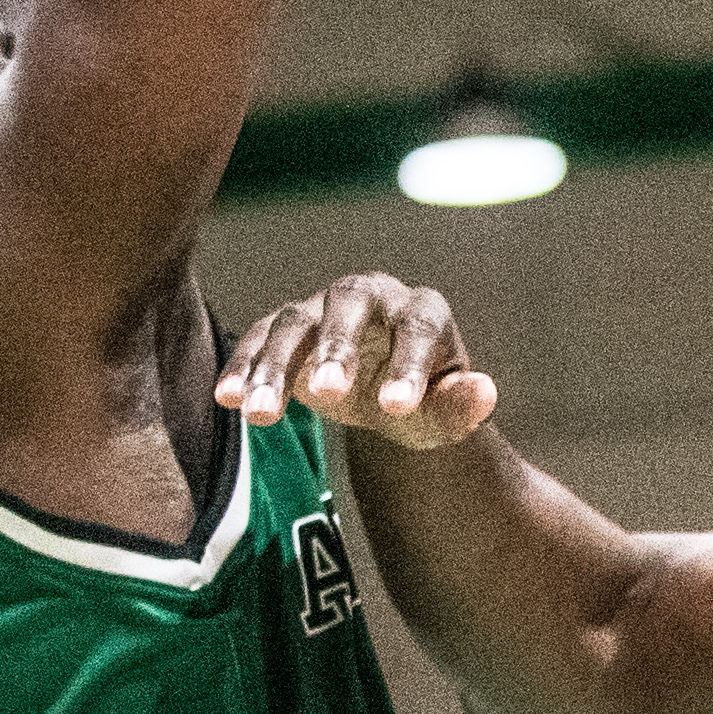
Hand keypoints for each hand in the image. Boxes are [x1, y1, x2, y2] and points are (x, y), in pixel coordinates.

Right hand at [218, 276, 499, 450]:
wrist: (389, 393)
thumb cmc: (425, 400)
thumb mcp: (445, 412)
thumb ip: (461, 404)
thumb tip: (485, 393)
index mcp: (422, 311)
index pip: (417, 329)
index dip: (408, 366)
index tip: (397, 409)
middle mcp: (370, 297)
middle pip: (347, 304)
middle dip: (336, 347)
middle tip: (328, 394)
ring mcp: (322, 308)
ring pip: (293, 323)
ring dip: (274, 367)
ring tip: (261, 417)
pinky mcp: (285, 329)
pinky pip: (257, 339)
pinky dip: (242, 367)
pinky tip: (227, 400)